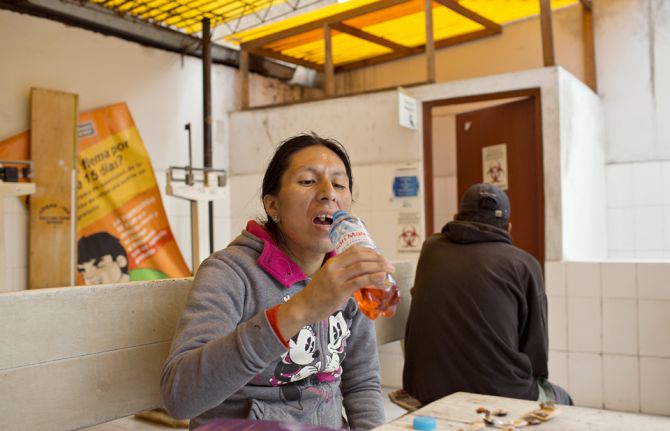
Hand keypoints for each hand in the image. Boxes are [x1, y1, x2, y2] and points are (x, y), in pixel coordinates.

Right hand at [277, 245, 394, 338]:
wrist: (303, 307)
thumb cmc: (318, 294)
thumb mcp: (328, 277)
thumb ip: (343, 273)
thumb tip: (362, 274)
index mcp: (333, 262)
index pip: (355, 250)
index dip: (371, 252)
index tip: (381, 258)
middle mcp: (334, 267)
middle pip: (361, 257)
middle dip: (379, 259)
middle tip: (390, 266)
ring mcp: (336, 278)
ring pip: (362, 268)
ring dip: (380, 268)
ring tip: (390, 272)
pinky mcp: (339, 291)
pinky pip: (360, 282)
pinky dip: (374, 280)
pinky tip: (383, 281)